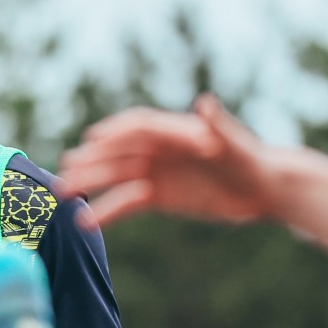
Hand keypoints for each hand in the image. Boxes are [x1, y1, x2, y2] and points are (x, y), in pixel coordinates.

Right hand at [58, 94, 282, 228]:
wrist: (263, 188)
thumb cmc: (252, 160)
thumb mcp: (236, 144)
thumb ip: (218, 125)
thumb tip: (205, 103)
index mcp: (174, 131)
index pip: (138, 127)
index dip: (115, 132)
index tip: (93, 140)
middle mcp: (160, 149)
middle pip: (119, 153)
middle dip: (93, 161)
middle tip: (65, 171)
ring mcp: (156, 172)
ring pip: (116, 178)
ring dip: (91, 185)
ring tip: (64, 194)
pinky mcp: (159, 196)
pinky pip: (127, 202)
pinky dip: (108, 211)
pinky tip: (88, 223)